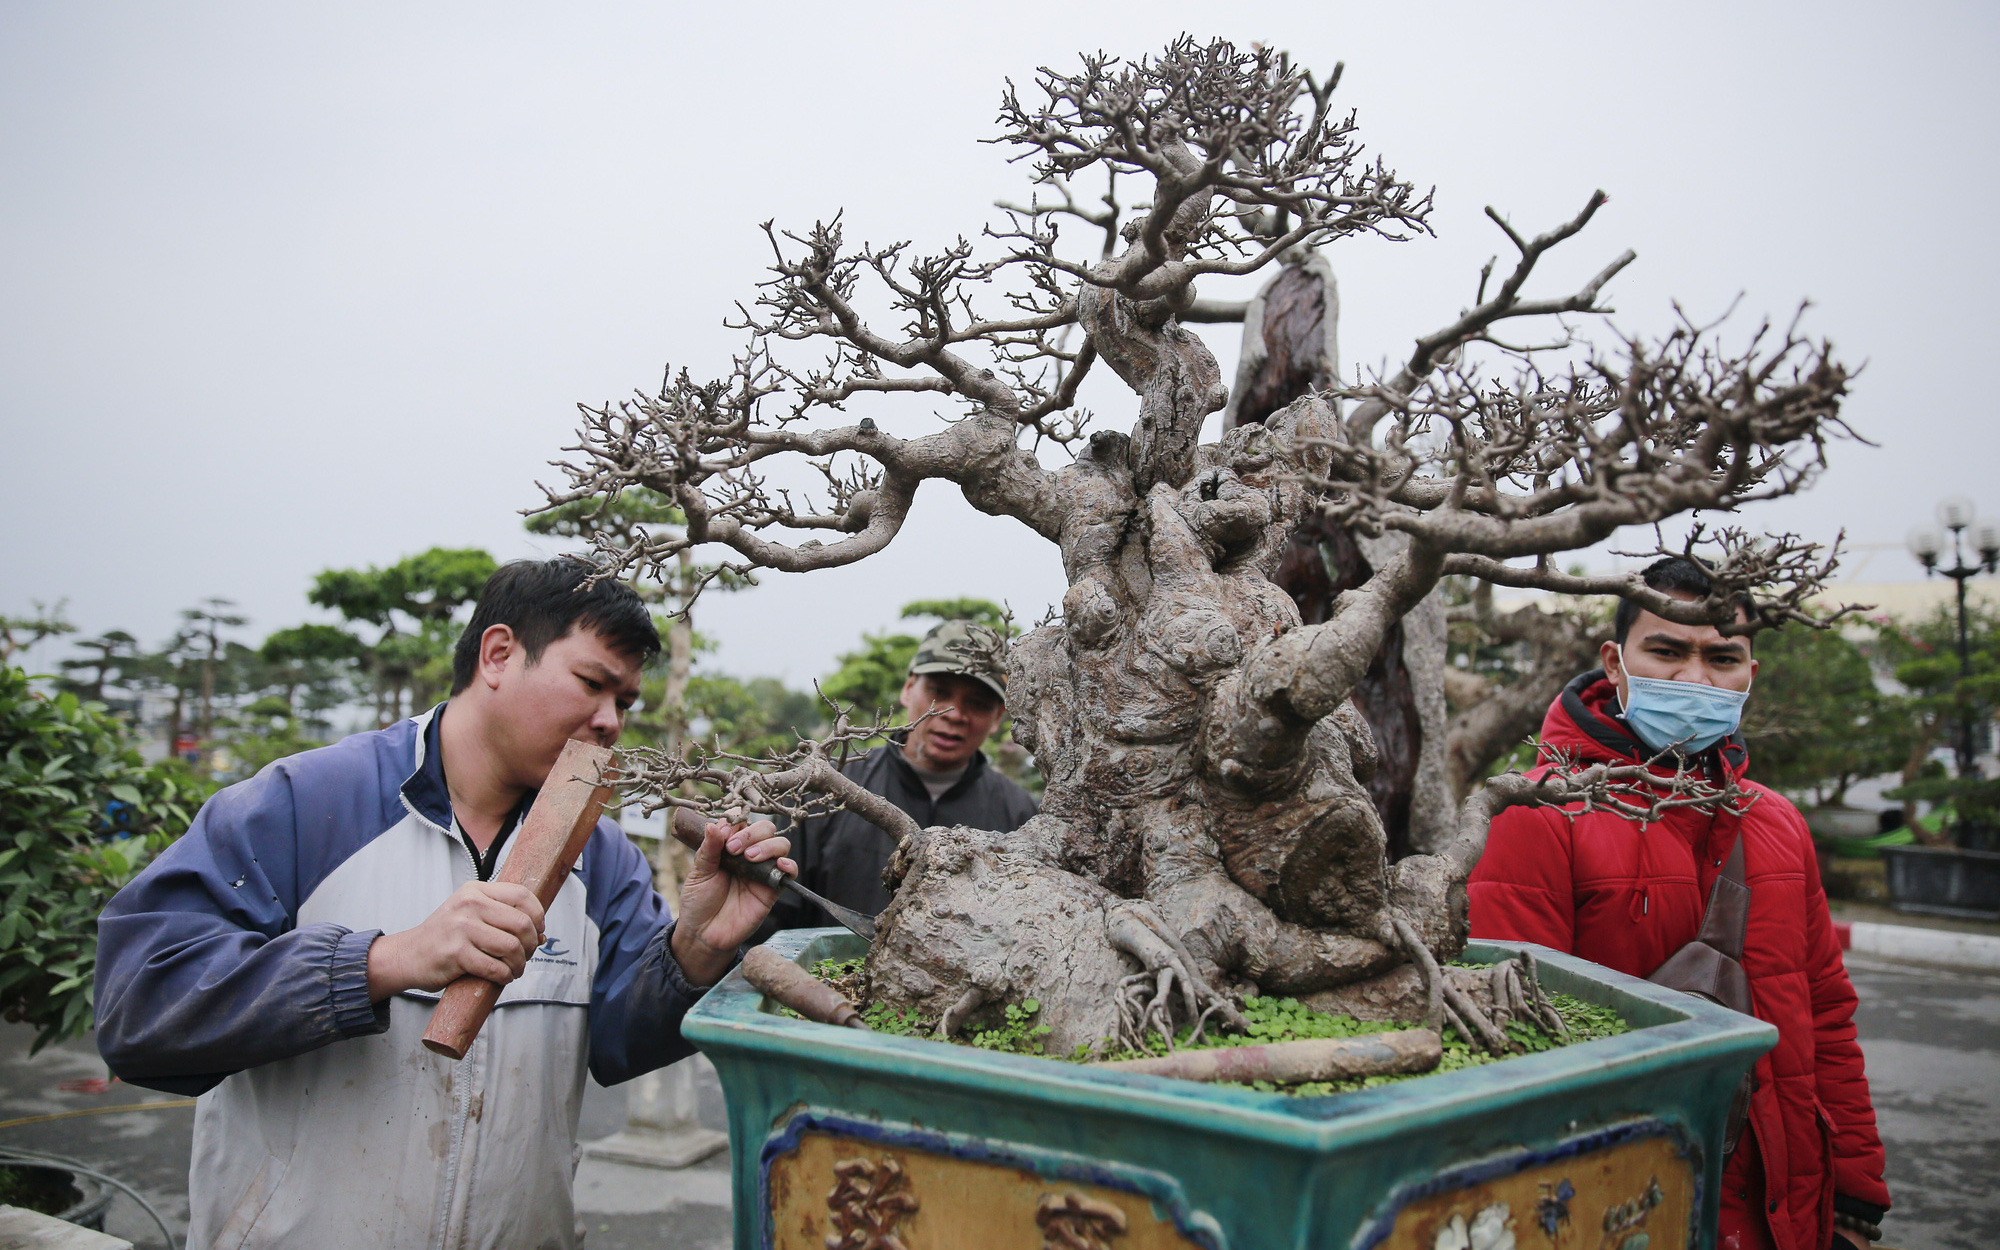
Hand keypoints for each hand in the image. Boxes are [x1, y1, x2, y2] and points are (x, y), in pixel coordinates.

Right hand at [366, 881, 546, 999]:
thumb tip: (541, 935)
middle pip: (521, 923)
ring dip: (519, 964)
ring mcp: (461, 928)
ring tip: (514, 969)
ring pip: (511, 946)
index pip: (522, 894)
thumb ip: (503, 918)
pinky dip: (504, 976)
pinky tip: (502, 977)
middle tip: (526, 955)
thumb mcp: (471, 914)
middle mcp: (469, 904)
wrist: (408, 955)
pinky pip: (495, 967)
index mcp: (475, 891)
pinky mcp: (456, 953)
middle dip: (531, 944)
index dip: (538, 915)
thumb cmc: (445, 936)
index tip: (538, 931)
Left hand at [670, 818, 793, 986]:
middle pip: (766, 829)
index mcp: (731, 847)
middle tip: (734, 848)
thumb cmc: (699, 902)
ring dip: (767, 846)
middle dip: (752, 834)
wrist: (704, 933)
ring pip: (780, 845)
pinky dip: (789, 864)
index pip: (743, 822)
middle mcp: (749, 855)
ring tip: (749, 858)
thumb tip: (714, 825)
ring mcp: (762, 871)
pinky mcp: (772, 889)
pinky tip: (778, 864)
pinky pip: (790, 872)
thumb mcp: (698, 872)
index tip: (723, 834)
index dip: (737, 823)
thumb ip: (708, 848)